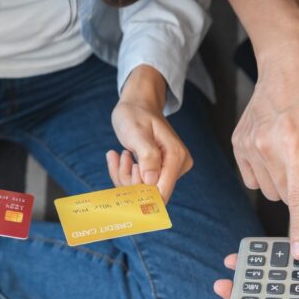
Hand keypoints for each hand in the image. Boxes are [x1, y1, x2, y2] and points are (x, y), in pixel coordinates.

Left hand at [109, 65, 191, 200]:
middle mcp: (177, 167)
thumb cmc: (136, 114)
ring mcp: (169, 171)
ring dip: (125, 175)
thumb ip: (147, 156)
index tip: (127, 172)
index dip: (140, 192)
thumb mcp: (137, 132)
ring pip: (142, 190)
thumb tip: (151, 181)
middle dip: (129, 180)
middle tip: (122, 156)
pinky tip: (122, 157)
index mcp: (176, 157)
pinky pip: (139, 184)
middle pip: (150, 193)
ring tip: (121, 155)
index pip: (162, 191)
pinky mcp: (160, 173)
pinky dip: (126, 174)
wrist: (138, 105)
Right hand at [233, 42, 298, 257]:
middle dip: (298, 189)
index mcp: (296, 147)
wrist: (287, 67)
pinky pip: (252, 179)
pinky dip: (265, 173)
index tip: (297, 252)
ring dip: (282, 181)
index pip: (297, 200)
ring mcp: (248, 146)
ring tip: (291, 150)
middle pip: (284, 197)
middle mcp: (266, 148)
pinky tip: (274, 151)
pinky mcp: (237, 144)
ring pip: (267, 190)